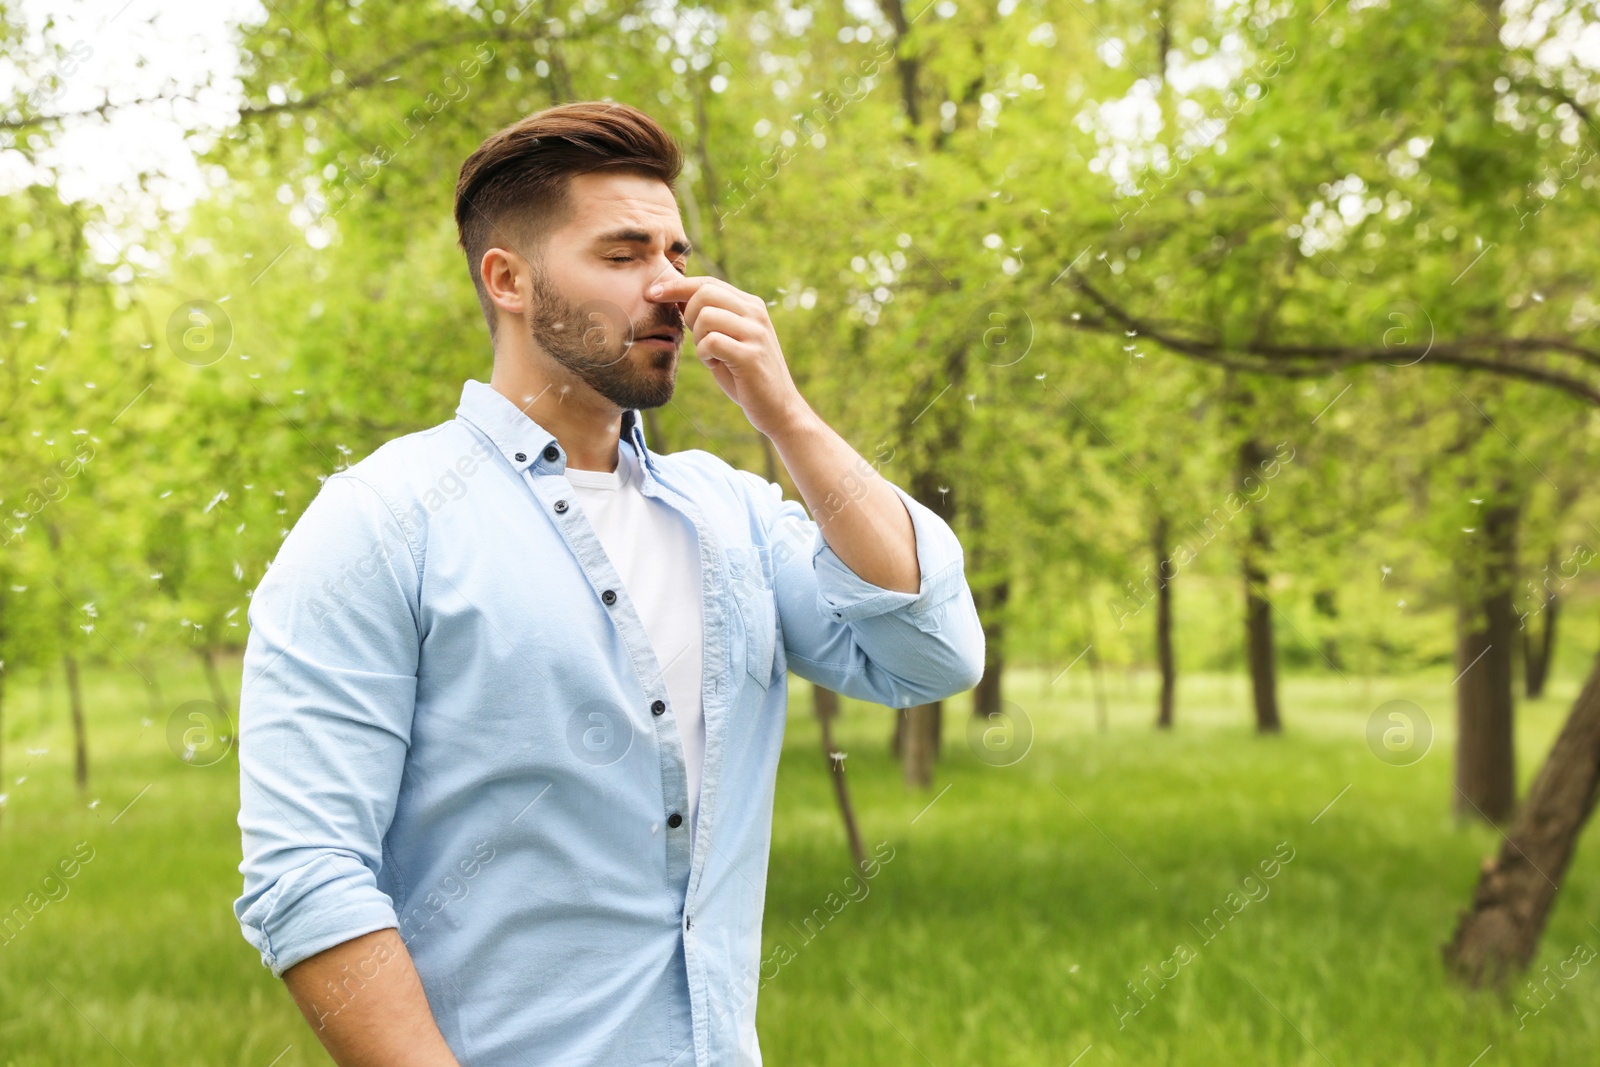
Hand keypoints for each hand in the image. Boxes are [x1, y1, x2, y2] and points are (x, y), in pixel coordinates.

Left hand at [646, 275, 813, 438]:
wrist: (778, 408)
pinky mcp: (750, 356)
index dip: (676, 286)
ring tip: (711, 355)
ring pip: (706, 316)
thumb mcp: (728, 339)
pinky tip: (715, 364)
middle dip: (687, 315)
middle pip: (704, 293)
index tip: (651, 294)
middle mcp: (756, 313)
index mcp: (751, 305)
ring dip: (698, 339)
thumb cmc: (745, 375)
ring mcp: (755, 333)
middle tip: (696, 339)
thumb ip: (710, 318)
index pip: (707, 282)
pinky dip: (704, 354)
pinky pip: (710, 342)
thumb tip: (676, 297)